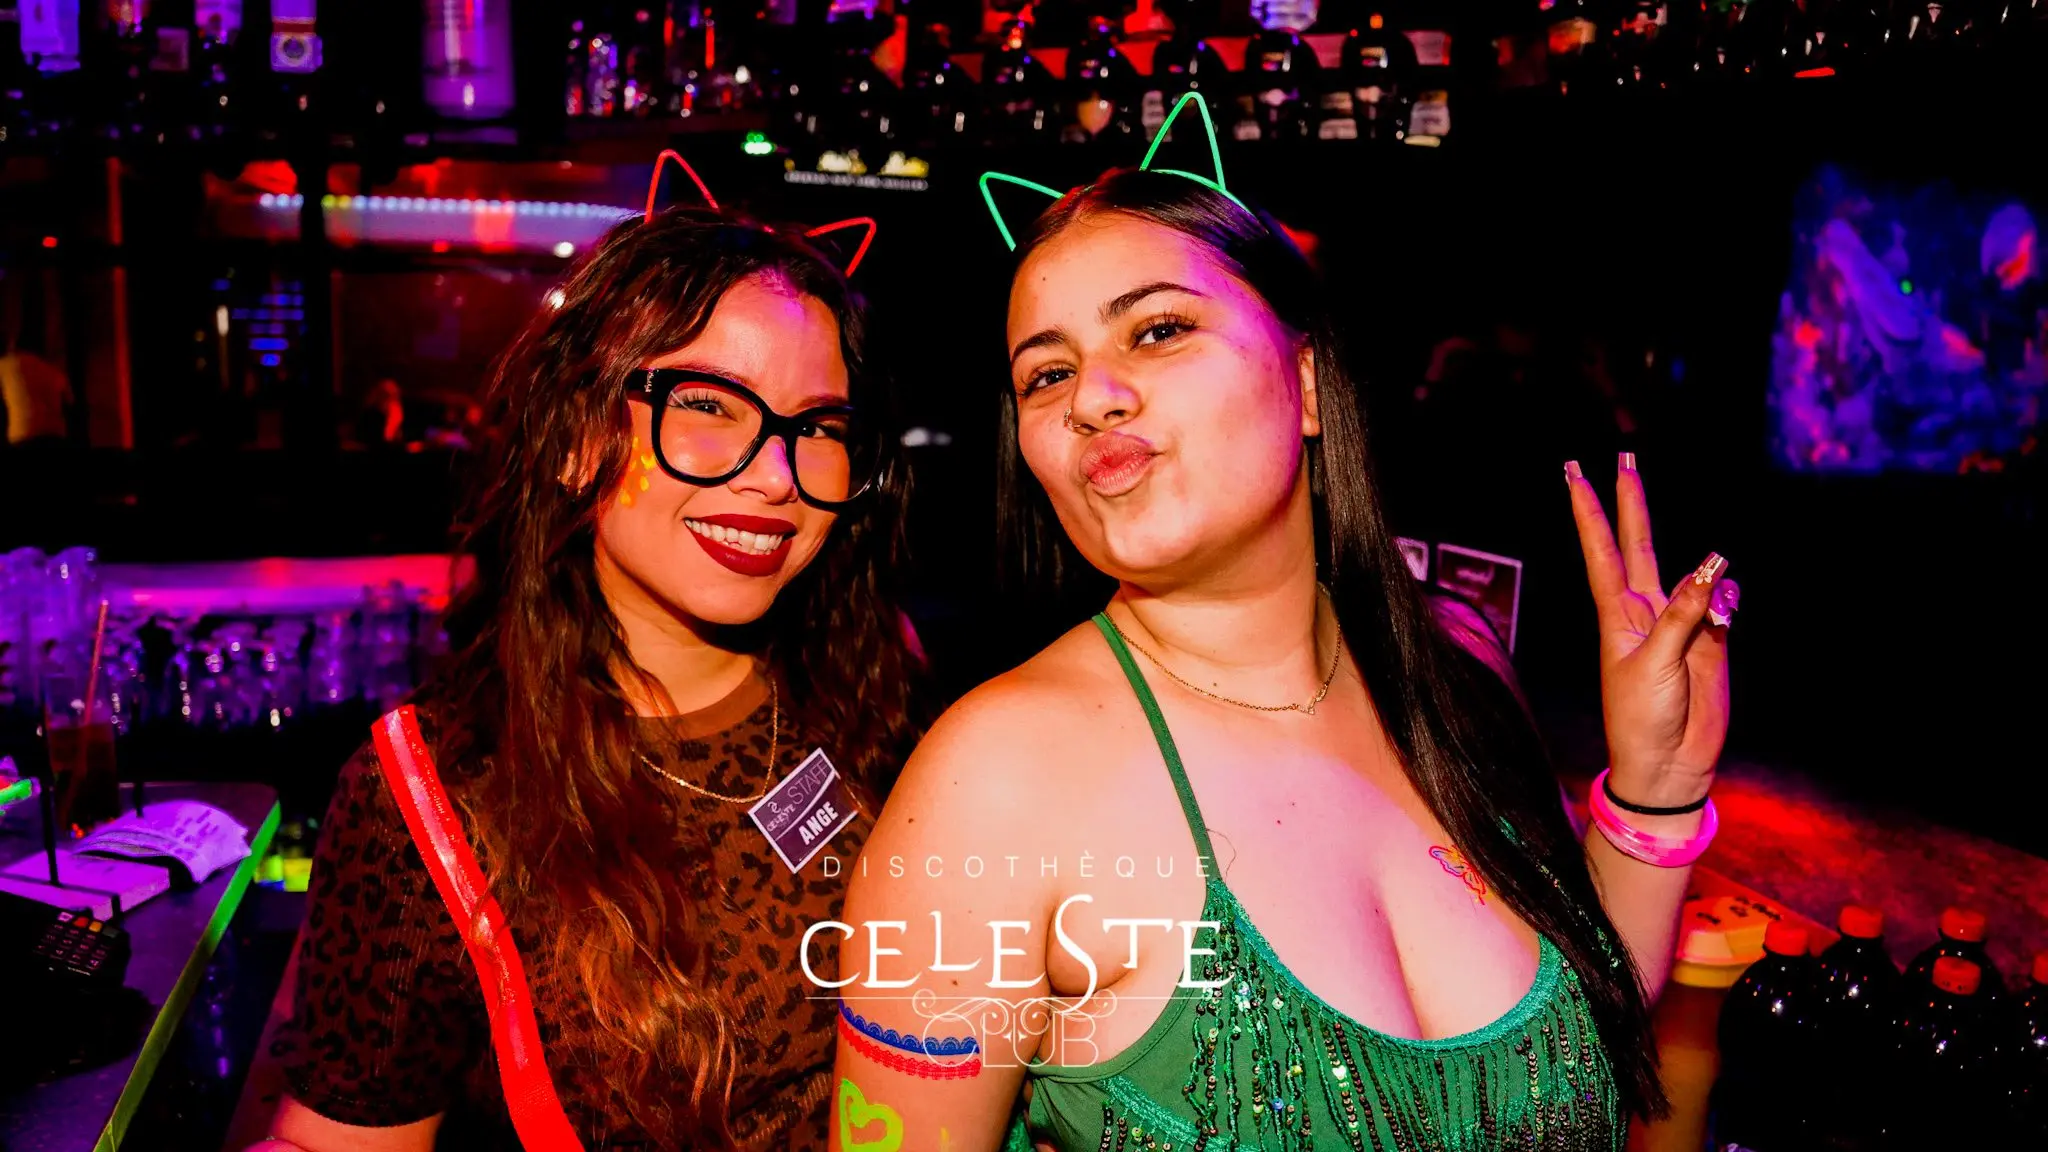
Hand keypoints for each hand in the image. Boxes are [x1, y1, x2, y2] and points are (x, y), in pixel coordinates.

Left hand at [1565, 454, 1736, 809]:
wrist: (1668, 762)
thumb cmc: (1642, 716)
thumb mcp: (1654, 663)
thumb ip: (1683, 614)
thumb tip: (1711, 566)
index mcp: (1616, 612)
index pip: (1602, 548)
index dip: (1590, 510)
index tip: (1573, 472)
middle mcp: (1646, 609)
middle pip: (1637, 542)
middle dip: (1630, 500)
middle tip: (1621, 455)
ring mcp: (1680, 623)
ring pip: (1695, 577)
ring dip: (1706, 579)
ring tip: (1708, 626)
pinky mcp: (1712, 640)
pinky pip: (1724, 607)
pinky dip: (1727, 609)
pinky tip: (1725, 624)